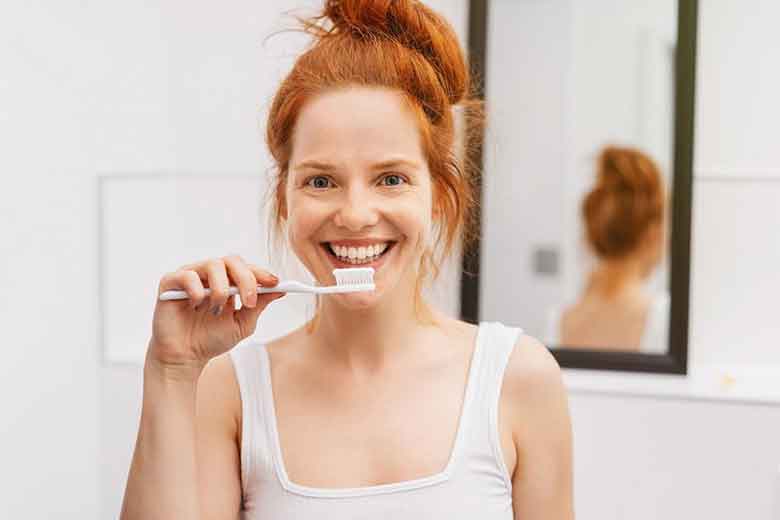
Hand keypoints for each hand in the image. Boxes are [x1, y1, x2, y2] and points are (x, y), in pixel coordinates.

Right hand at [147, 255, 284, 370]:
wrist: (184, 358)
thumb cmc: (211, 340)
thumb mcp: (242, 324)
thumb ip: (259, 305)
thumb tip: (280, 289)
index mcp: (227, 282)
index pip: (245, 268)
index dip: (260, 273)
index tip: (275, 282)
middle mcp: (209, 275)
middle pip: (232, 261)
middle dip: (246, 278)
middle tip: (250, 301)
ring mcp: (190, 276)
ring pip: (212, 264)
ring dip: (221, 288)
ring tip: (218, 309)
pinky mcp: (170, 283)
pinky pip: (187, 275)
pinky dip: (196, 290)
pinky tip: (196, 305)